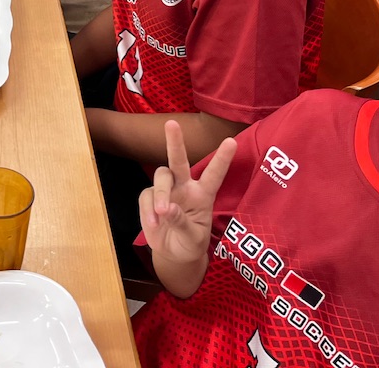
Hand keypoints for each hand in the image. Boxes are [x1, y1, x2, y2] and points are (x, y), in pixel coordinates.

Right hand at [139, 121, 236, 266]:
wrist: (173, 255)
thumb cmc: (190, 243)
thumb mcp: (193, 239)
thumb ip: (182, 223)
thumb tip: (167, 208)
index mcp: (203, 195)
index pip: (214, 174)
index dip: (222, 159)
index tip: (232, 141)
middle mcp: (184, 187)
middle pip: (178, 161)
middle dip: (175, 142)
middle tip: (171, 124)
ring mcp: (166, 191)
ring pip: (161, 177)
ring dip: (161, 193)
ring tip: (162, 213)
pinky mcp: (149, 198)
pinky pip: (146, 197)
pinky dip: (148, 212)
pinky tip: (154, 225)